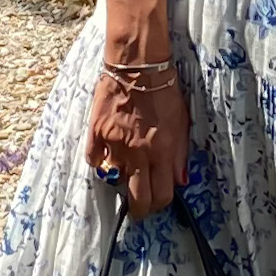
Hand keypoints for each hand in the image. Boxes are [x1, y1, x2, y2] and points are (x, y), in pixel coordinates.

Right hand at [86, 62, 189, 213]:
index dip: (159, 204)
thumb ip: (180, 155)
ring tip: (125, 165)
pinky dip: (100, 159)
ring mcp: (114, 144)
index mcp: (162, 152)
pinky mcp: (97, 132)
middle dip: (139, 208)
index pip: (161, 195)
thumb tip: (180, 181)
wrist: (137, 67)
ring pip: (114, 178)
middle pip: (137, 197)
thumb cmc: (164, 92)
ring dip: (120, 176)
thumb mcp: (181, 123)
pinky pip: (94, 159)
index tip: (156, 202)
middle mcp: (138, 153)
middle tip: (138, 207)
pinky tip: (107, 153)